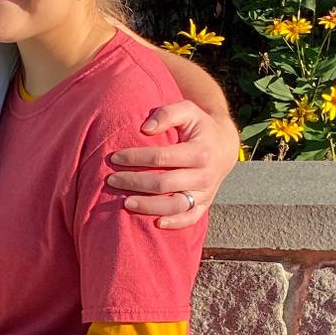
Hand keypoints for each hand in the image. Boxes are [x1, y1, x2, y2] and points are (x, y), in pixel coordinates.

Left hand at [106, 100, 239, 229]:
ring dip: (148, 206)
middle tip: (112, 180)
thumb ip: (167, 113)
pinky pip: (190, 218)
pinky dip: (175, 223)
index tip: (115, 157)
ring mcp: (205, 192)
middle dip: (134, 182)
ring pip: (175, 205)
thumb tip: (145, 128)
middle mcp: (204, 174)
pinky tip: (156, 224)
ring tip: (125, 203)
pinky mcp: (205, 204)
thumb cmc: (199, 127)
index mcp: (200, 151)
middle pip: (164, 183)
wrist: (224, 146)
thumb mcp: (188, 111)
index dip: (135, 158)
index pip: (161, 157)